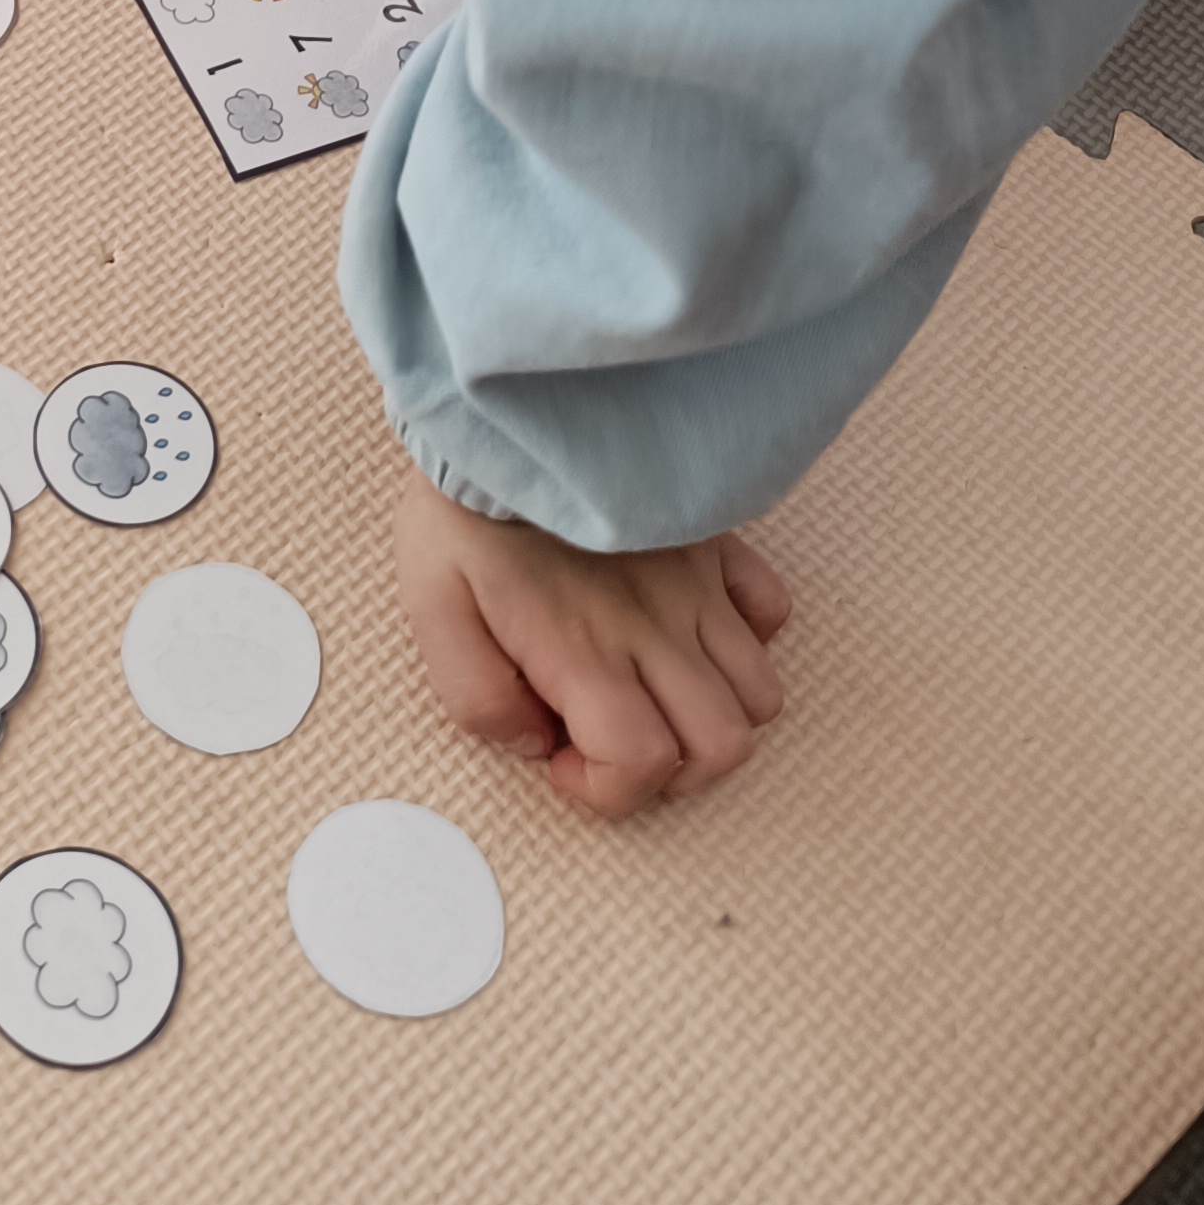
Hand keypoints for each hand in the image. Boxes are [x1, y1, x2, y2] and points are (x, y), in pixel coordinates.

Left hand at [396, 459, 791, 817]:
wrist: (506, 415)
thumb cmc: (464, 510)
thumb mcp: (432, 607)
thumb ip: (476, 696)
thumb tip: (531, 741)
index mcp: (585, 649)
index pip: (642, 762)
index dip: (607, 789)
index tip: (563, 757)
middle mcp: (656, 626)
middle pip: (721, 745)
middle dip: (672, 771)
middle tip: (613, 740)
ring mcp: (694, 585)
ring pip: (759, 694)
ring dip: (714, 718)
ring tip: (653, 698)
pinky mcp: (711, 545)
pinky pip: (771, 611)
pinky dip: (745, 642)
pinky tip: (691, 634)